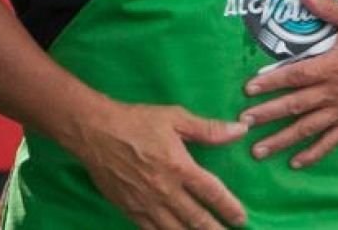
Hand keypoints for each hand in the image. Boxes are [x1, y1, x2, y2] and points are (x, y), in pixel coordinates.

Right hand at [71, 101, 249, 228]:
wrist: (94, 132)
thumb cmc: (136, 121)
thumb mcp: (175, 118)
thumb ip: (208, 129)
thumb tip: (240, 130)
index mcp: (180, 167)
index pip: (212, 193)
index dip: (230, 208)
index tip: (242, 218)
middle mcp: (165, 190)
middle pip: (197, 219)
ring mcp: (146, 204)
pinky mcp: (129, 210)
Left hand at [239, 0, 337, 168]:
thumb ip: (326, 6)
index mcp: (333, 65)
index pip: (295, 76)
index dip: (270, 82)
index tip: (249, 89)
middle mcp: (336, 92)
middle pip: (295, 105)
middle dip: (267, 114)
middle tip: (243, 123)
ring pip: (308, 128)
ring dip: (282, 139)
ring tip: (259, 150)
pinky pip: (331, 141)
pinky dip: (313, 153)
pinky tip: (295, 162)